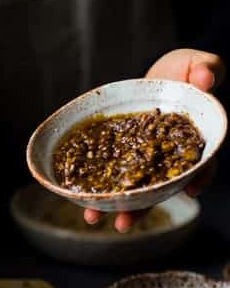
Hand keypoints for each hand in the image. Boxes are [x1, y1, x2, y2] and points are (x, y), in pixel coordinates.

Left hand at [84, 48, 225, 231]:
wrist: (158, 79)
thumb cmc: (182, 75)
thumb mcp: (195, 66)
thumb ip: (206, 69)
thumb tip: (207, 79)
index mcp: (193, 142)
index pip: (201, 164)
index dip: (198, 177)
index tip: (191, 190)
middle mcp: (169, 160)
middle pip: (158, 189)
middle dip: (141, 207)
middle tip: (124, 222)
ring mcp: (145, 164)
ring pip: (132, 191)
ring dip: (113, 207)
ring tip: (93, 218)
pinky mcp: (124, 159)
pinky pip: (110, 176)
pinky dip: (97, 189)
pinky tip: (81, 200)